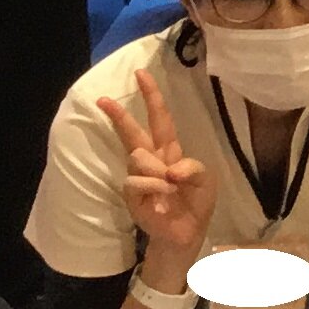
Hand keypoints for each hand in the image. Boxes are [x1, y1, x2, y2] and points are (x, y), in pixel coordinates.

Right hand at [95, 66, 214, 265]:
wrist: (187, 234)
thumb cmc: (196, 203)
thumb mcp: (205, 180)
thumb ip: (192, 167)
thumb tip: (169, 170)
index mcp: (169, 151)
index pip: (159, 119)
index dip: (152, 97)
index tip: (141, 74)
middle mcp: (151, 160)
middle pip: (133, 131)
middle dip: (119, 114)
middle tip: (103, 99)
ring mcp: (138, 177)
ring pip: (138, 156)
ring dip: (157, 170)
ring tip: (170, 188)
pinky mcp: (131, 195)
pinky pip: (137, 180)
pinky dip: (154, 186)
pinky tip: (163, 197)